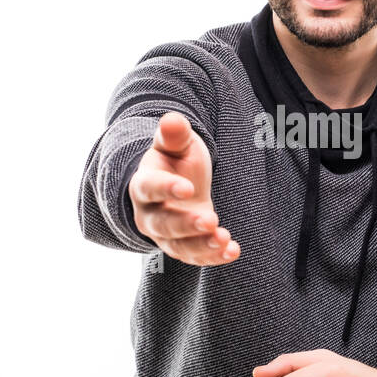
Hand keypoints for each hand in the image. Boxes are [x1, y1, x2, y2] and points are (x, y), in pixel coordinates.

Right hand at [128, 111, 239, 264]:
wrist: (181, 186)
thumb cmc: (176, 162)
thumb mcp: (177, 145)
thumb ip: (173, 136)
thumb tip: (172, 119)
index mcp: (143, 185)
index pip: (149, 188)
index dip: (166, 189)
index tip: (189, 187)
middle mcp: (149, 215)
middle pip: (163, 225)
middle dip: (186, 225)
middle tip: (211, 220)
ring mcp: (166, 236)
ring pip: (179, 247)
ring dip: (202, 246)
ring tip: (224, 240)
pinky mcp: (184, 248)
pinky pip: (196, 257)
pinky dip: (214, 257)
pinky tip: (233, 251)